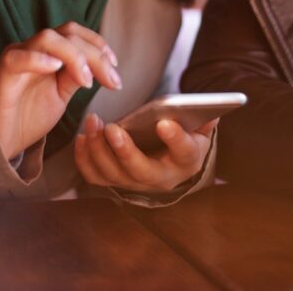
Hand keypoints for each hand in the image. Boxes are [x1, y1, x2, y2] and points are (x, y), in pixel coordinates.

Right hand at [0, 22, 121, 159]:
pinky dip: (38, 59)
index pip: (75, 33)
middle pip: (68, 34)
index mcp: (47, 53)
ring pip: (47, 38)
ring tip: (86, 80)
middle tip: (111, 80)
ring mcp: (17, 57)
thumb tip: (99, 66)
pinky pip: (18, 58)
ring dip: (74, 56)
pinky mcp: (3, 73)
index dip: (98, 44)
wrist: (0, 141)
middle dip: (95, 55)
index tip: (115, 66)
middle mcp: (32, 49)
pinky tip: (55, 68)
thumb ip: (75, 76)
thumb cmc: (26, 116)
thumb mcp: (60, 95)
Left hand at [73, 113, 215, 193]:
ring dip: (98, 149)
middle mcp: (160, 178)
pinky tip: (82, 137)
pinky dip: (84, 158)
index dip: (175, 139)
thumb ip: (204, 119)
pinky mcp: (115, 181)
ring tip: (93, 123)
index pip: (183, 152)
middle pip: (140, 170)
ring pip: (113, 174)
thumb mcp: (199, 131)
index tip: (164, 123)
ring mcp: (134, 183)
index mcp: (185, 161)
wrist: (172, 167)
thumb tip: (211, 110)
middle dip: (124, 150)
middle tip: (112, 128)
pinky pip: (96, 176)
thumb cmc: (185, 141)